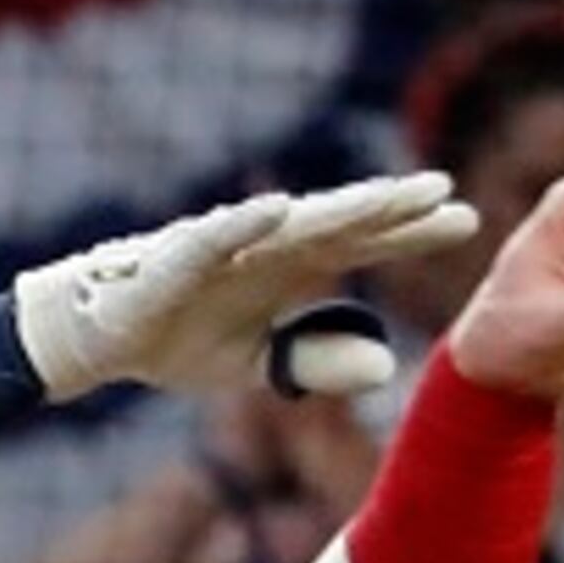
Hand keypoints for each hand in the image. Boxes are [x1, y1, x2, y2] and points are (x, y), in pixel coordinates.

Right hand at [16, 173, 476, 400]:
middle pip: (340, 224)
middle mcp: (264, 247)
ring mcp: (223, 248)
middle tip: (447, 194)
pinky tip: (278, 209)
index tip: (468, 223)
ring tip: (389, 195)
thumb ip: (315, 363)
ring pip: (291, 224)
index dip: (411, 235)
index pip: (362, 244)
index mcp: (288, 268)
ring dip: (340, 207)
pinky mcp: (175, 260)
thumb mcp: (254, 368)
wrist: (95, 338)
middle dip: (391, 209)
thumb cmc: (174, 340)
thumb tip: (387, 365)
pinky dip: (244, 224)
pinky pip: (214, 238)